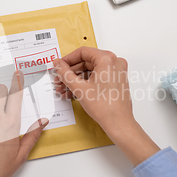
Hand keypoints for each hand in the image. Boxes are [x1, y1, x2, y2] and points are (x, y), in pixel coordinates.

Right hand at [53, 47, 158, 165]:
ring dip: (76, 79)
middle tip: (59, 80)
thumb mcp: (79, 88)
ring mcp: (116, 72)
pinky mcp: (116, 81)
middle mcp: (114, 62)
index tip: (58, 66)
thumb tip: (57, 64)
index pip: (82, 52)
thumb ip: (65, 73)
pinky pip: (97, 77)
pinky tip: (73, 92)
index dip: (67, 60)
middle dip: (70, 72)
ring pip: (90, 71)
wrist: (118, 123)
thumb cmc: (105, 107)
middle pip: (86, 62)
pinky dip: (85, 83)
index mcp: (107, 59)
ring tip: (63, 89)